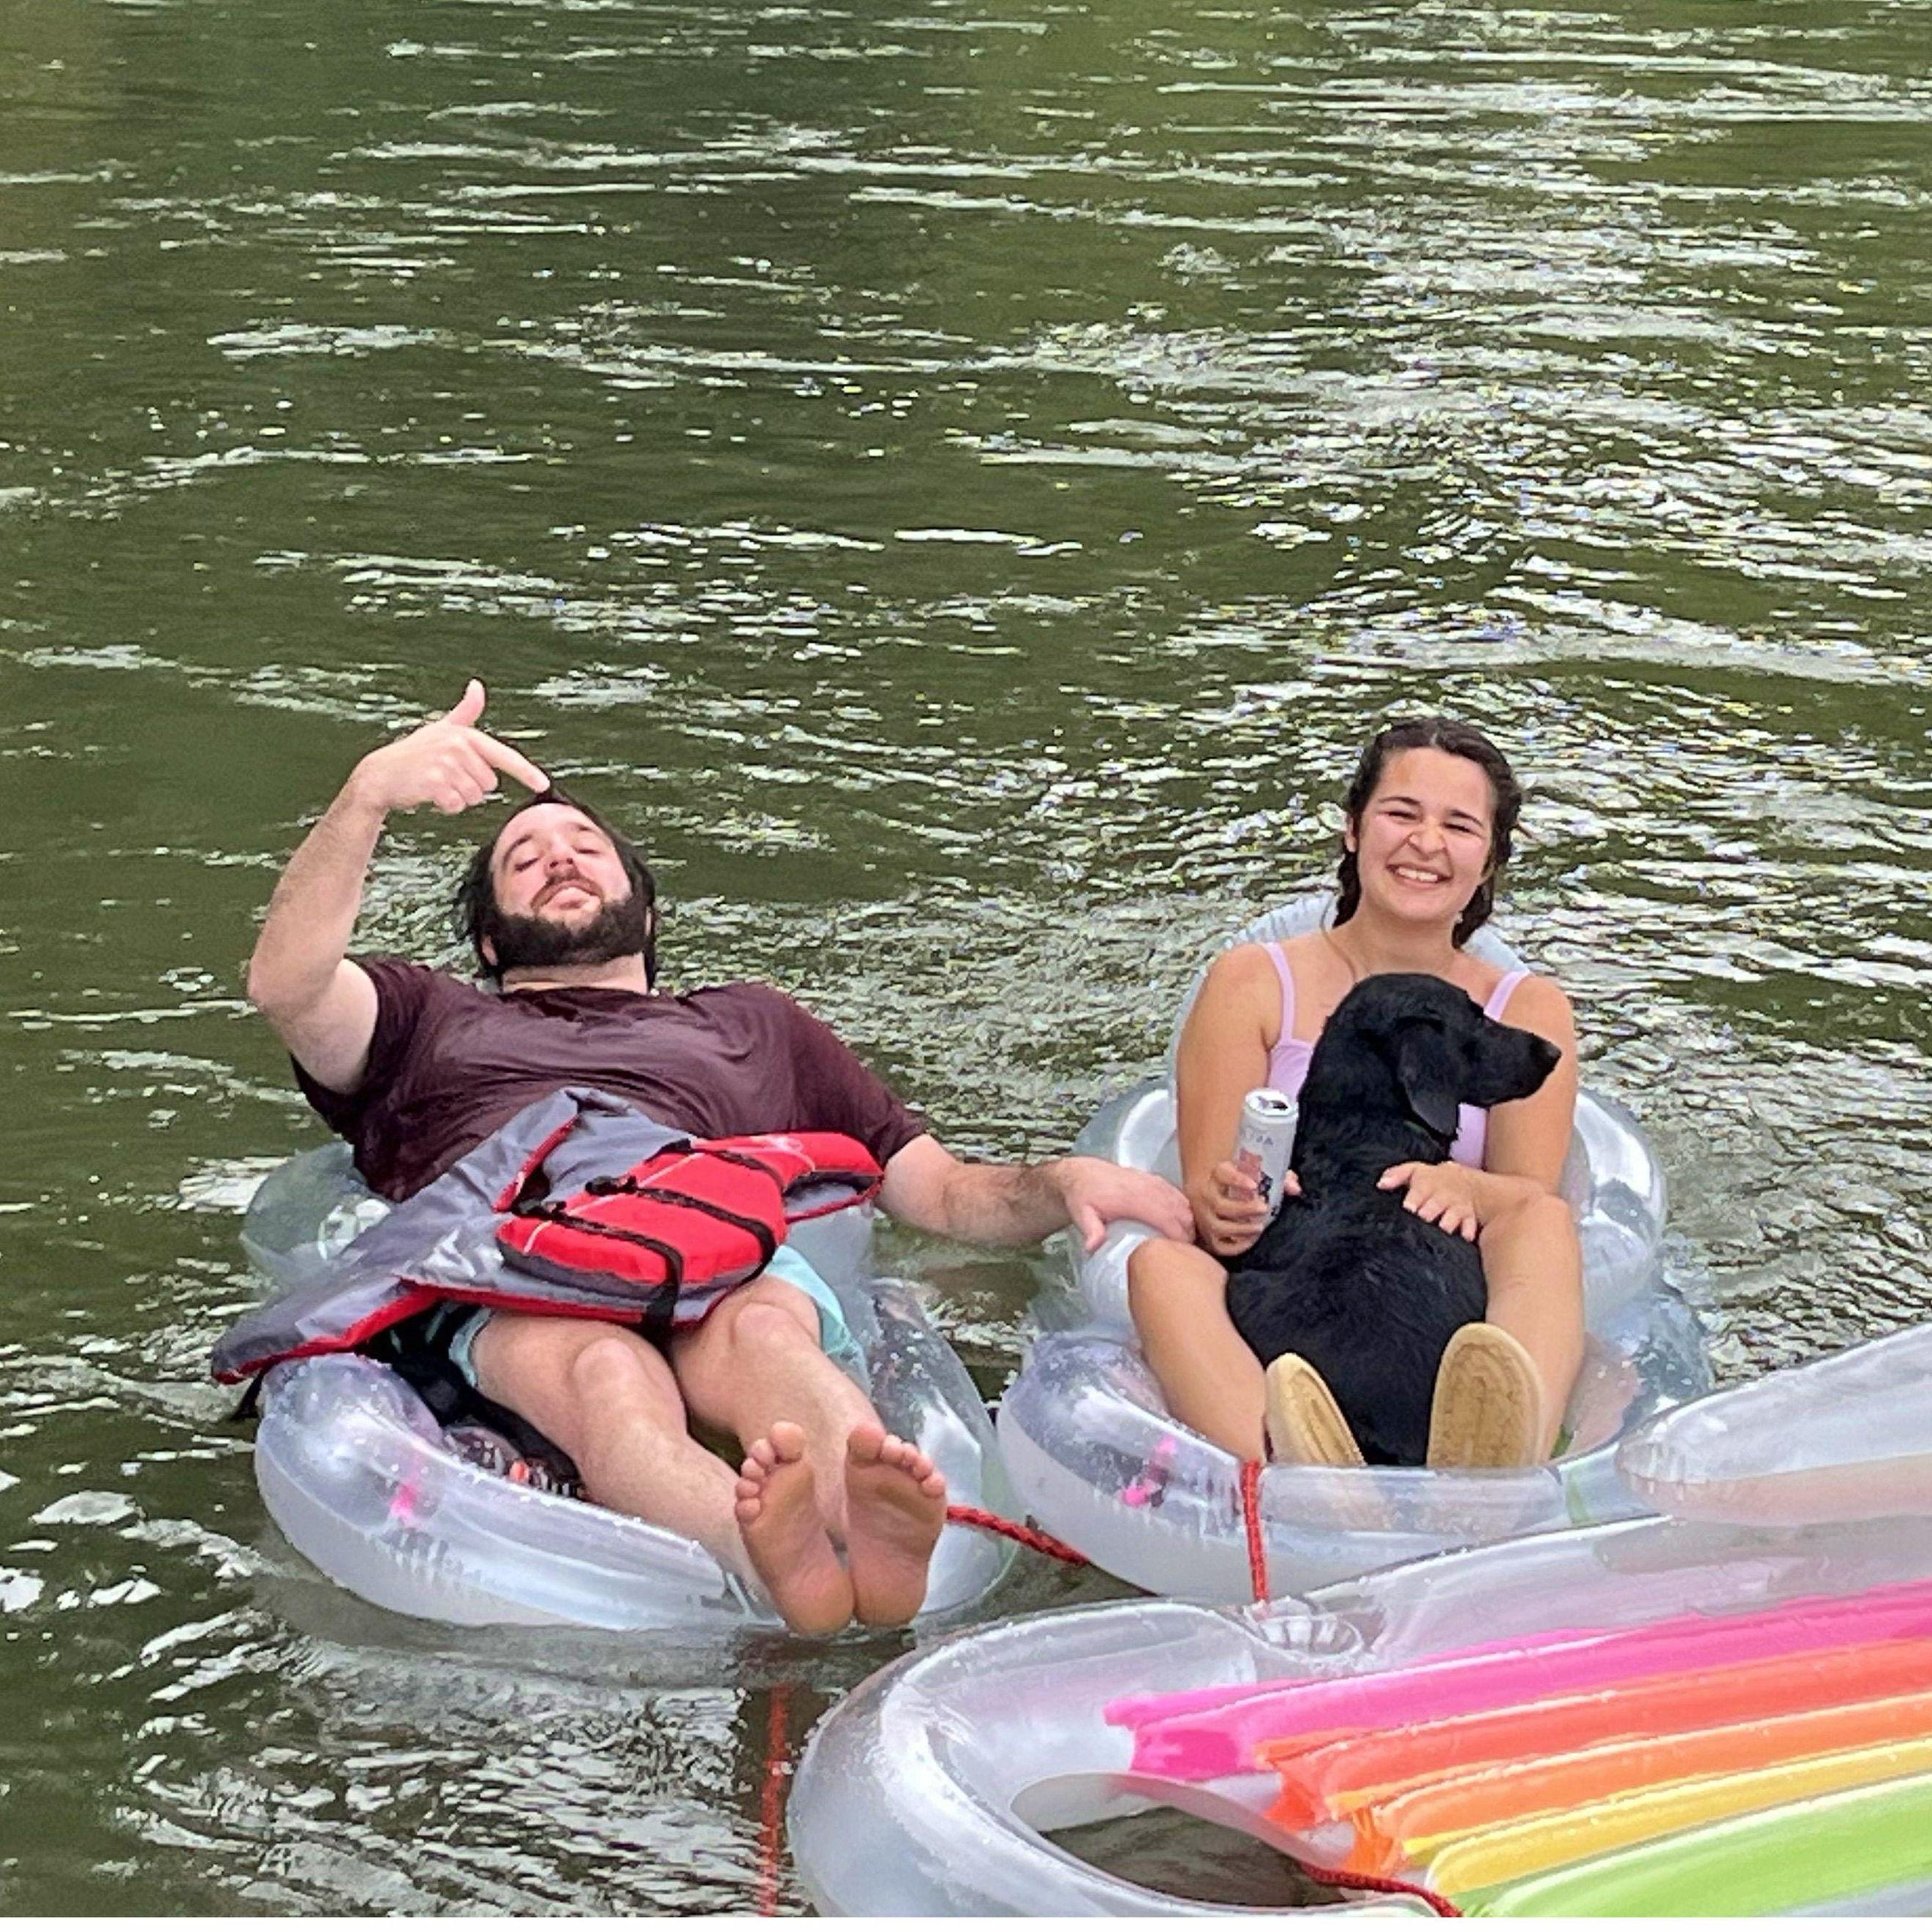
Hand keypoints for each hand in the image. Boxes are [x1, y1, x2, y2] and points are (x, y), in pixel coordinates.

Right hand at [348, 681, 548, 816]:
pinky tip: (429, 795)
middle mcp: (458, 746)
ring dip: (457, 798)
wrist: (379, 775)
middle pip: (489, 785)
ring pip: (474, 797)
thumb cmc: (414, 753)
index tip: (543, 785)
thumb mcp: (441, 729)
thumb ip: (465, 712)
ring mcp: (446, 764)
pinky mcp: (435, 784)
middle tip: (445, 777)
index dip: (526, 772)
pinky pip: (457, 806)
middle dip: (470, 787)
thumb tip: (477, 686)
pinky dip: (445, 807)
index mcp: (466, 735)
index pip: (504, 756)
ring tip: (436, 785)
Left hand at [1055, 1157, 1193, 1252]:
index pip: (1165, 1217)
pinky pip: (1177, 1194)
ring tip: (1189, 1242)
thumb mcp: (1082, 1214)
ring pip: (1181, 1202)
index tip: (1185, 1253)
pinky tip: (1186, 1223)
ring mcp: (1151, 1182)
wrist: (1082, 1173)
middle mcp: (1146, 1187)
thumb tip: (1093, 1247)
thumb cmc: (1083, 1196)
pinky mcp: (1154, 1179)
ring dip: (1189, 1222)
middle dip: (1189, 1233)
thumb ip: (1090, 1229)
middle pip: (1179, 1211)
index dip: (1178, 1236)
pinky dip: (1185, 1209)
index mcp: (1132, 1197)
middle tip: (1190, 1254)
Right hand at [1190, 1160, 1299, 1258]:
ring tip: (1260, 1227)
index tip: (1254, 1185)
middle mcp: (1206, 1197)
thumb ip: (1278, 1179)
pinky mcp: (1209, 1237)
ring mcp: (1205, 1218)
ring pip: (1218, 1227)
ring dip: (1241, 1229)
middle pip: (1220, 1205)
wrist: (1210, 1194)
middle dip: (1244, 1209)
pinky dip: (1236, 1246)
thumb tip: (1295, 1188)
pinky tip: (1251, 1239)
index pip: (1222, 1174)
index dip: (1237, 1179)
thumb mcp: (1254, 1174)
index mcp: (1217, 1175)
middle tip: (1264, 1208)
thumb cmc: (1238, 1184)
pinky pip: (1220, 1246)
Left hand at [1379, 1160, 1483, 1240]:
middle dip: (1428, 1214)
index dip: (1414, 1200)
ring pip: (1452, 1217)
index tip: (1408, 1208)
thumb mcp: (1414, 1171)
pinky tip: (1462, 1239)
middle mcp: (1443, 1196)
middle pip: (1435, 1206)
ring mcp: (1457, 1207)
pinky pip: (1470, 1226)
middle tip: (1421, 1222)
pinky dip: (1467, 1233)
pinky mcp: (1469, 1217)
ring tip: (1440, 1232)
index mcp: (1427, 1184)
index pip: (1420, 1191)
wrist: (1464, 1181)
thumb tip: (1381, 1184)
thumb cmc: (1431, 1180)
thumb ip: (1396, 1175)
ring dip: (1446, 1225)